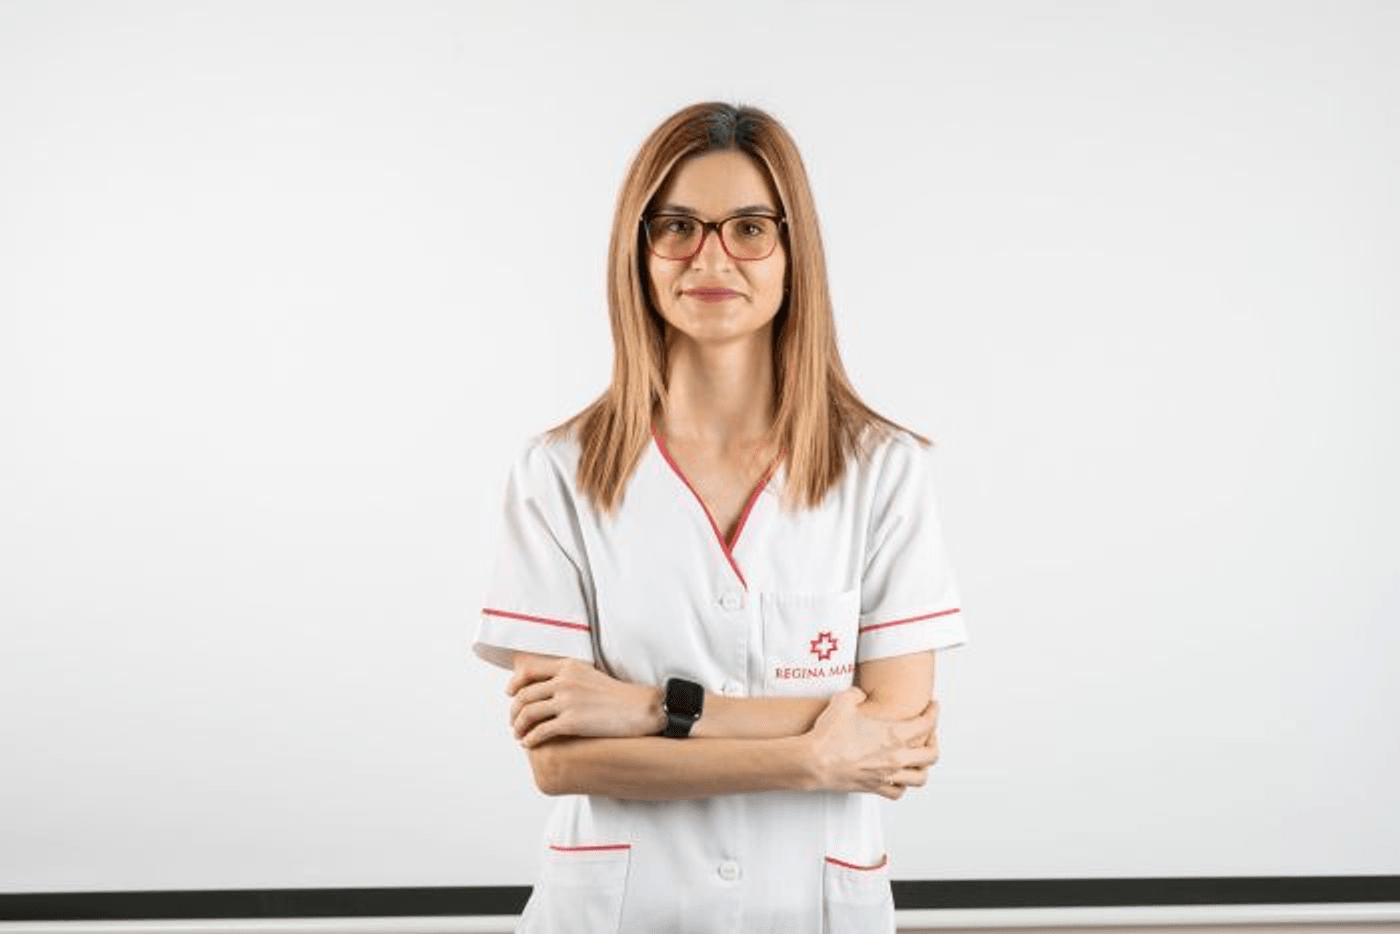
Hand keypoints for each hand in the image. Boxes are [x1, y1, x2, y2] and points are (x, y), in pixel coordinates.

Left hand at [506, 656, 661, 746]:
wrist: (638, 708)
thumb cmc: (616, 695)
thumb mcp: (589, 675)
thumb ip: (567, 677)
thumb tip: (547, 687)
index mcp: (567, 667)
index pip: (529, 671)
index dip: (514, 683)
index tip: (510, 693)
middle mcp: (564, 681)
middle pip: (524, 695)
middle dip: (514, 711)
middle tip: (514, 722)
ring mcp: (567, 701)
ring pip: (528, 713)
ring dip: (519, 726)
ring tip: (519, 735)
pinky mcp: (572, 722)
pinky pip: (540, 731)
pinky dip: (530, 739)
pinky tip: (529, 744)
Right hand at [803, 688, 939, 799]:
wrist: (814, 762)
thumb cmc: (828, 735)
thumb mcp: (842, 701)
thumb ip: (856, 693)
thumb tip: (860, 694)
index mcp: (894, 734)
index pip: (928, 724)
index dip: (934, 712)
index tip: (933, 706)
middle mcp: (896, 757)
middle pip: (932, 754)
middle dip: (934, 740)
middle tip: (928, 732)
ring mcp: (887, 775)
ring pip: (921, 777)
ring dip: (924, 767)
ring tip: (919, 758)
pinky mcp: (875, 787)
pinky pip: (898, 792)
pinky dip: (903, 785)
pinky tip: (898, 777)